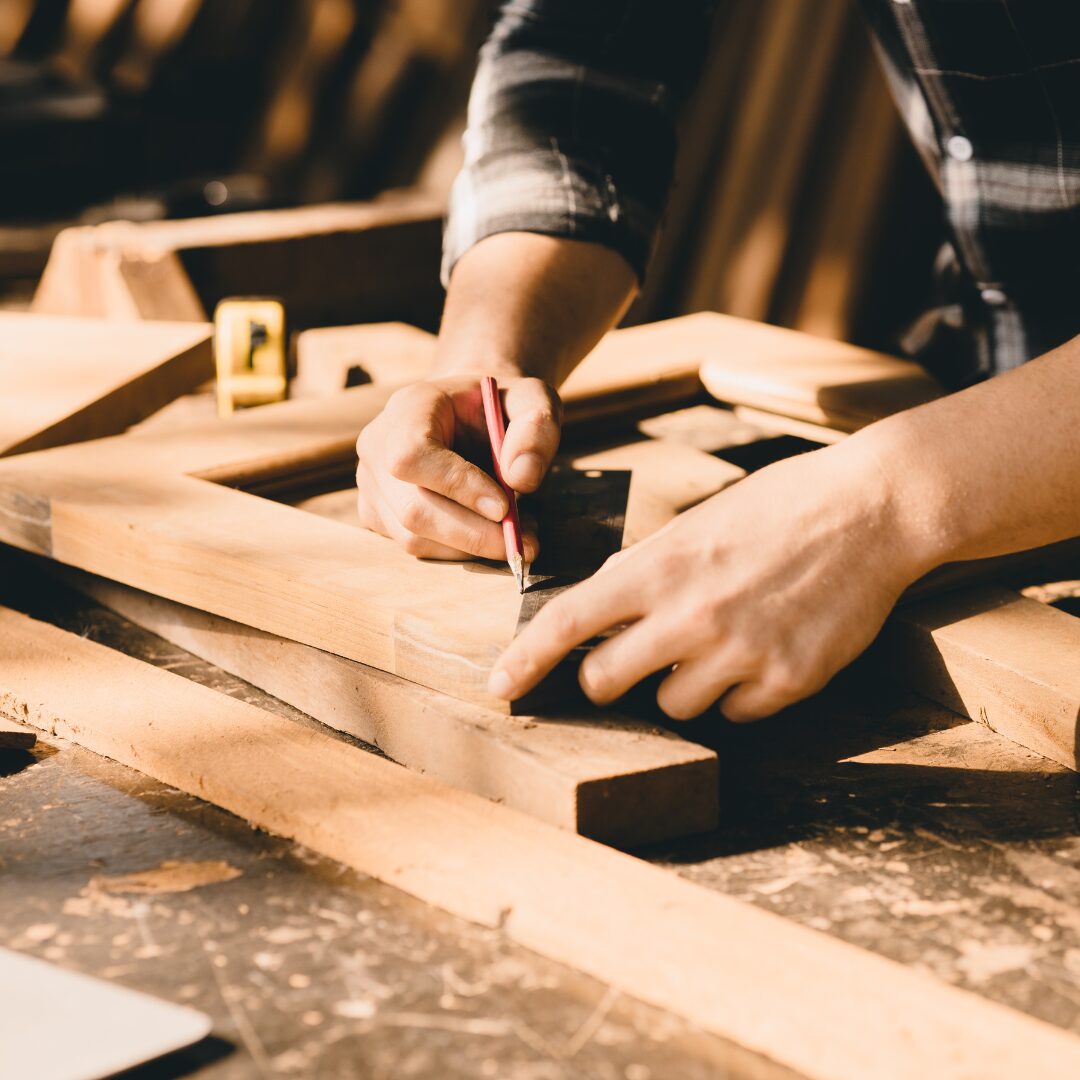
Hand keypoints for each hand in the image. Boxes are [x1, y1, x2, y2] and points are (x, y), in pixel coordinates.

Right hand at [356, 373, 560, 559]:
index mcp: (409, 407)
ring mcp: (371, 484)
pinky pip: (416, 546)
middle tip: (524, 543)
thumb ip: (536, 428)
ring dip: (472, 547)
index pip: (412, 455)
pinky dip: (459, 551)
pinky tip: (490, 534)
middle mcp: (378, 446)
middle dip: (474, 534)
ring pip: (414, 537)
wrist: (471, 415)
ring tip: (517, 534)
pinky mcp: (377, 515)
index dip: (456, 486)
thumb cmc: (502, 407)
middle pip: (412, 509)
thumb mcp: (532, 400)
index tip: (504, 507)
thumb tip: (522, 479)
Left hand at [487, 441, 929, 720]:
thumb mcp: (695, 524)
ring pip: (673, 706)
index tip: (499, 686)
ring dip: (680, 683)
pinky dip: (738, 691)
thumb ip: (645, 570)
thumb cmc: (777, 506)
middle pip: (605, 682)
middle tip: (628, 659)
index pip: (568, 624)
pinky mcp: (788, 681)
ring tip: (721, 638)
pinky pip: (736, 713)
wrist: (870, 510)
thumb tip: (603, 606)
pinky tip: (764, 648)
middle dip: (607, 676)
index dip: (525, 660)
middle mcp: (690, 616)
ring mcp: (740, 654)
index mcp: (658, 567)